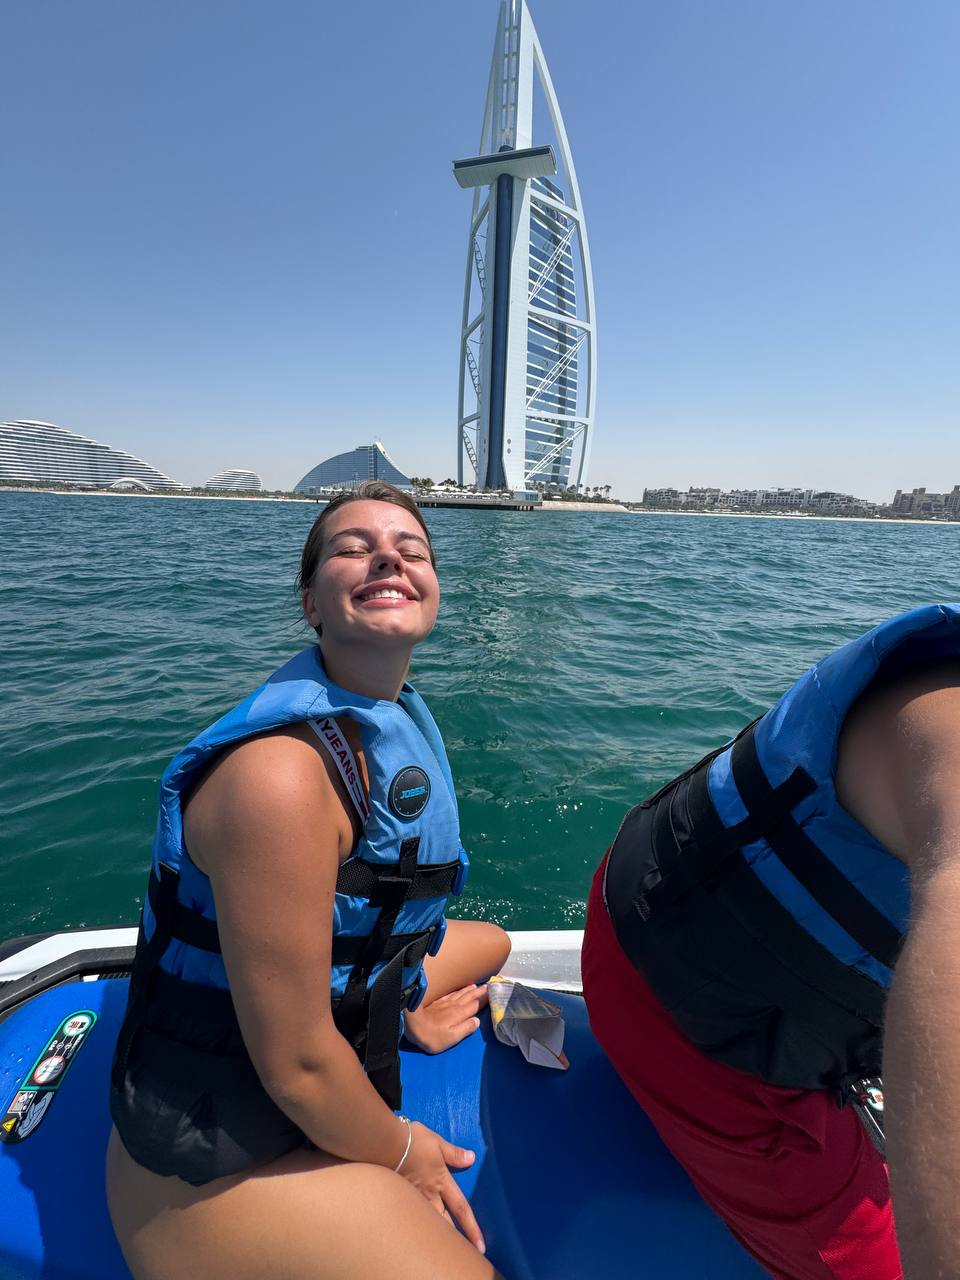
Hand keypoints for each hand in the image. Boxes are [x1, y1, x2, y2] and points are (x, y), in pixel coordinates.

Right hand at [399, 1121, 485, 1252]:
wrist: (385, 1145)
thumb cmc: (413, 1142)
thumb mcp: (437, 1143)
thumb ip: (453, 1153)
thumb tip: (472, 1158)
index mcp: (441, 1182)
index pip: (461, 1208)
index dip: (472, 1228)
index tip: (481, 1247)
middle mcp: (429, 1196)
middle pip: (444, 1224)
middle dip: (452, 1240)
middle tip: (460, 1256)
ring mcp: (412, 1199)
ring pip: (426, 1223)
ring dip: (434, 1235)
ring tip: (437, 1249)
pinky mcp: (398, 1198)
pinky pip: (410, 1217)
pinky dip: (415, 1225)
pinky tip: (413, 1232)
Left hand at [403, 984, 488, 1053]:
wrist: (412, 1024)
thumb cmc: (433, 1036)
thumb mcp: (452, 1038)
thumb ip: (466, 1029)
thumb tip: (477, 1020)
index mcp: (460, 1014)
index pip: (476, 1005)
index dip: (485, 999)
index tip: (494, 992)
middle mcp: (455, 1006)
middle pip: (470, 997)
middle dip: (480, 992)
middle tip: (489, 986)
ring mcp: (445, 1002)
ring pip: (461, 994)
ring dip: (470, 990)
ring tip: (477, 986)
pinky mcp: (437, 1002)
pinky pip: (451, 994)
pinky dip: (458, 990)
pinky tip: (460, 989)